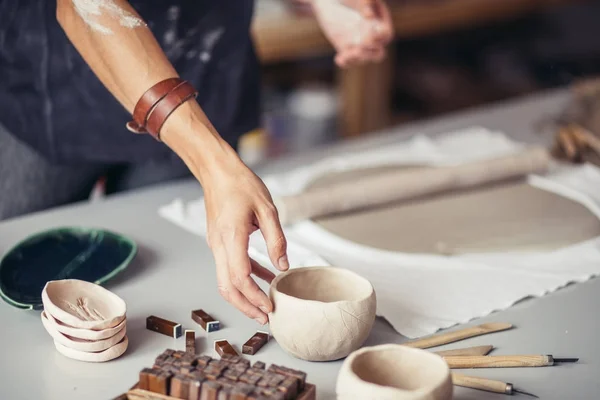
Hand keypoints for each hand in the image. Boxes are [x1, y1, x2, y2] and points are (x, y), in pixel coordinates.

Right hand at [202, 152, 288, 324]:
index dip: (254, 296)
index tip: (270, 306)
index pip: (239, 277)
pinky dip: (245, 278)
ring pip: (225, 280)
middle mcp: (219, 245)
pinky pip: (229, 266)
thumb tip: (283, 266)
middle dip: (246, 306)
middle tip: (265, 318)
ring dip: (243, 296)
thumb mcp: (267, 208)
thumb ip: (276, 239)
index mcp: (232, 236)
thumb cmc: (241, 184)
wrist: (217, 171)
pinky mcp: (218, 241)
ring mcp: (216, 244)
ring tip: (264, 306)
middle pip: (227, 287)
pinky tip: (264, 278)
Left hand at [310, 0, 392, 67]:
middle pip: (378, 53)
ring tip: (348, 54)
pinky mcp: (346, 49)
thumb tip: (369, 17)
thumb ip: (365, 3)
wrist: (329, 1)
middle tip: (361, 43)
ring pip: (364, 59)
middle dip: (371, 52)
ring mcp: (359, 44)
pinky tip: (339, 58)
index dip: (381, 36)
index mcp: (379, 22)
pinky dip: (345, 62)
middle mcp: (371, 35)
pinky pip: (348, 61)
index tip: (372, 31)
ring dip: (357, 59)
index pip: (386, 35)